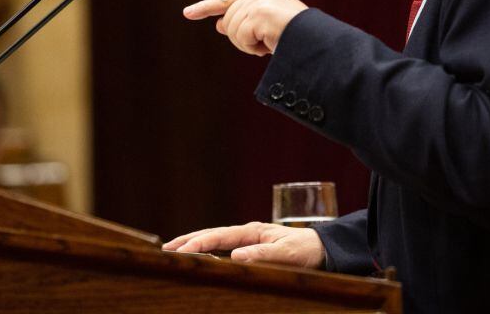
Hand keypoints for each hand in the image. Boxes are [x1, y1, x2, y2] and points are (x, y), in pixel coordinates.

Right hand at [162, 222, 325, 267]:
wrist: (324, 250)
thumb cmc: (306, 250)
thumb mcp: (286, 253)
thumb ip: (263, 254)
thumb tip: (235, 256)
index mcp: (252, 231)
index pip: (218, 237)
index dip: (197, 243)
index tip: (178, 251)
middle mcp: (247, 233)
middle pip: (212, 235)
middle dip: (188, 241)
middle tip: (164, 249)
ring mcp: (249, 241)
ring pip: (216, 242)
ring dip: (195, 245)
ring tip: (175, 252)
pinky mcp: (252, 250)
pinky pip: (224, 250)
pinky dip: (208, 252)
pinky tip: (201, 259)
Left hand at [184, 0, 306, 55]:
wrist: (315, 41)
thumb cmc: (296, 36)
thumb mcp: (266, 27)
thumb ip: (243, 22)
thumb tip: (220, 25)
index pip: (227, 0)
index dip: (205, 8)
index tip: (187, 12)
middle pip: (228, 21)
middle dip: (242, 39)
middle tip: (264, 43)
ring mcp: (258, 2)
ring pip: (232, 31)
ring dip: (248, 44)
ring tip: (270, 43)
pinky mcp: (258, 14)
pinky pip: (241, 38)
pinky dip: (252, 48)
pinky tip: (269, 45)